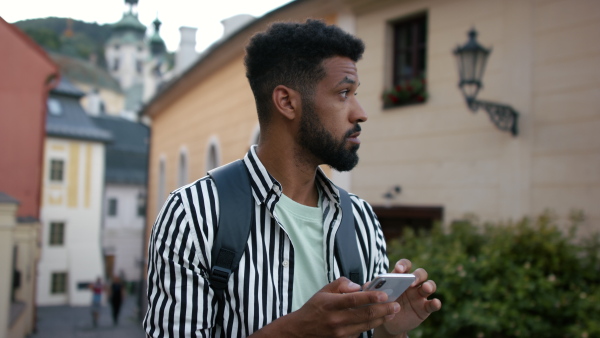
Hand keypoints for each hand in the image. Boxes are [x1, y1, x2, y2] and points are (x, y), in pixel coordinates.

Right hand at [252, 277, 399, 337]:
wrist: (301, 331)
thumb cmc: (314, 308)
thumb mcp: (323, 291)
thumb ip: (342, 284)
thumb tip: (358, 286)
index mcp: (330, 304)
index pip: (354, 300)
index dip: (370, 297)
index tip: (384, 294)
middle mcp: (336, 319)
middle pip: (365, 315)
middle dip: (384, 310)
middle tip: (396, 305)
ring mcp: (340, 333)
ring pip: (366, 326)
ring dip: (381, 319)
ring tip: (392, 312)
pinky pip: (360, 332)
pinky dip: (370, 326)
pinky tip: (379, 319)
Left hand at [376, 259, 441, 336]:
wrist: (388, 323)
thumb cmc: (382, 304)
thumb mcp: (376, 297)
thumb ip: (370, 289)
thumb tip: (365, 286)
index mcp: (400, 278)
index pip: (405, 266)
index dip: (403, 265)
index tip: (399, 269)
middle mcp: (412, 284)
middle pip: (420, 273)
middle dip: (417, 275)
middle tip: (411, 281)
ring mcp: (420, 295)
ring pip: (430, 285)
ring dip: (429, 285)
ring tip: (424, 288)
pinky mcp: (425, 308)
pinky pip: (433, 304)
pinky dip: (436, 302)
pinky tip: (434, 303)